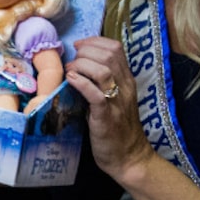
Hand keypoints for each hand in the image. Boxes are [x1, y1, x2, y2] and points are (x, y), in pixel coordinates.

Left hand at [65, 36, 149, 177]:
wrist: (129, 157)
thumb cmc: (117, 129)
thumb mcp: (114, 100)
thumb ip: (101, 83)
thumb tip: (79, 68)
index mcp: (127, 81)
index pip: (115, 48)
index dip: (94, 41)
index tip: (79, 46)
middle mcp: (125, 87)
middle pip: (109, 54)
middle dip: (86, 51)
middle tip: (73, 60)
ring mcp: (117, 102)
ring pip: (103, 70)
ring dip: (82, 65)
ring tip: (71, 71)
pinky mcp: (107, 117)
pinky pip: (96, 94)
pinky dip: (81, 83)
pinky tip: (71, 81)